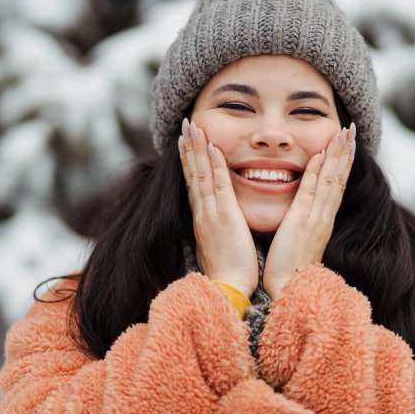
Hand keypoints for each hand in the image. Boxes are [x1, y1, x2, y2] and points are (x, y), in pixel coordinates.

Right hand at [180, 118, 257, 298]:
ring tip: (193, 127)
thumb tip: (219, 223)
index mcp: (203, 218)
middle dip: (189, 148)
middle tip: (186, 124)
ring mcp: (211, 214)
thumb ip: (218, 229)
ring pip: (201, 175)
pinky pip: (218, 187)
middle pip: (193, 174)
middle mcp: (203, 213)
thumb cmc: (228, 271)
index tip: (187, 141)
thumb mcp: (219, 245)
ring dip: (198, 149)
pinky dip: (214, 166)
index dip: (190, 161)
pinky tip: (214, 149)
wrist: (227, 290)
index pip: (194, 183)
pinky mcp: (224, 218)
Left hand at [263, 123, 355, 299]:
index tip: (346, 142)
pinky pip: (311, 192)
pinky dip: (317, 172)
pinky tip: (320, 154)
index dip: (342, 163)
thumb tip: (301, 215)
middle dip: (345, 151)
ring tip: (344, 133)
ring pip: (330, 180)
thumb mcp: (299, 242)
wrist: (288, 291)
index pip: (334, 185)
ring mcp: (315, 219)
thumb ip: (302, 225)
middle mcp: (323, 217)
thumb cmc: (289, 270)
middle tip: (351, 128)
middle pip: (338, 178)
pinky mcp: (302, 223)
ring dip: (337, 155)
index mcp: (321, 221)